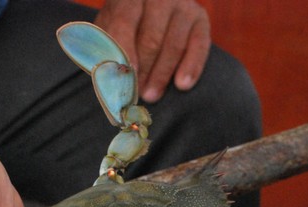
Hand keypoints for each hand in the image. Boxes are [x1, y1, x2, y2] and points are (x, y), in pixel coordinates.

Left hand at [94, 0, 210, 102]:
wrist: (150, 12)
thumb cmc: (124, 27)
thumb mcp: (109, 29)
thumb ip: (107, 47)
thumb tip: (109, 76)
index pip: (124, 20)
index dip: (125, 49)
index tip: (125, 75)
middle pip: (152, 37)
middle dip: (144, 69)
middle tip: (136, 94)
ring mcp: (182, 5)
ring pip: (174, 44)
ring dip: (162, 74)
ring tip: (152, 96)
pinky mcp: (200, 18)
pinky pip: (199, 45)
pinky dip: (192, 66)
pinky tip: (182, 85)